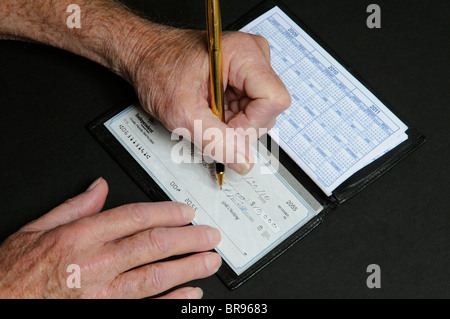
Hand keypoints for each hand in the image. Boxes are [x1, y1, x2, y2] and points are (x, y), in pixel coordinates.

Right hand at [0, 178, 221, 298]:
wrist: (0, 306)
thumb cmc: (14, 273)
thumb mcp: (36, 230)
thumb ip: (74, 207)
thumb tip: (100, 187)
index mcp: (79, 237)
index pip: (135, 218)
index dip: (167, 213)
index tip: (187, 212)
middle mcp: (94, 264)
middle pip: (153, 245)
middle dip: (188, 238)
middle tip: (211, 235)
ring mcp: (102, 293)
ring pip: (156, 276)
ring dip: (188, 267)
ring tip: (211, 261)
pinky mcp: (106, 313)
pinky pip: (147, 307)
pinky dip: (172, 301)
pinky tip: (191, 293)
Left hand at [127, 27, 290, 173]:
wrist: (146, 57)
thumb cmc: (158, 69)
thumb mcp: (183, 113)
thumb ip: (215, 141)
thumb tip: (243, 162)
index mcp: (244, 53)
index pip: (274, 101)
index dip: (250, 124)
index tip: (224, 126)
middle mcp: (254, 55)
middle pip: (269, 110)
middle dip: (240, 125)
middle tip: (209, 117)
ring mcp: (252, 65)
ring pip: (261, 113)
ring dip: (234, 122)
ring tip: (208, 110)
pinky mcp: (246, 76)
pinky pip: (251, 108)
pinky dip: (231, 116)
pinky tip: (212, 108)